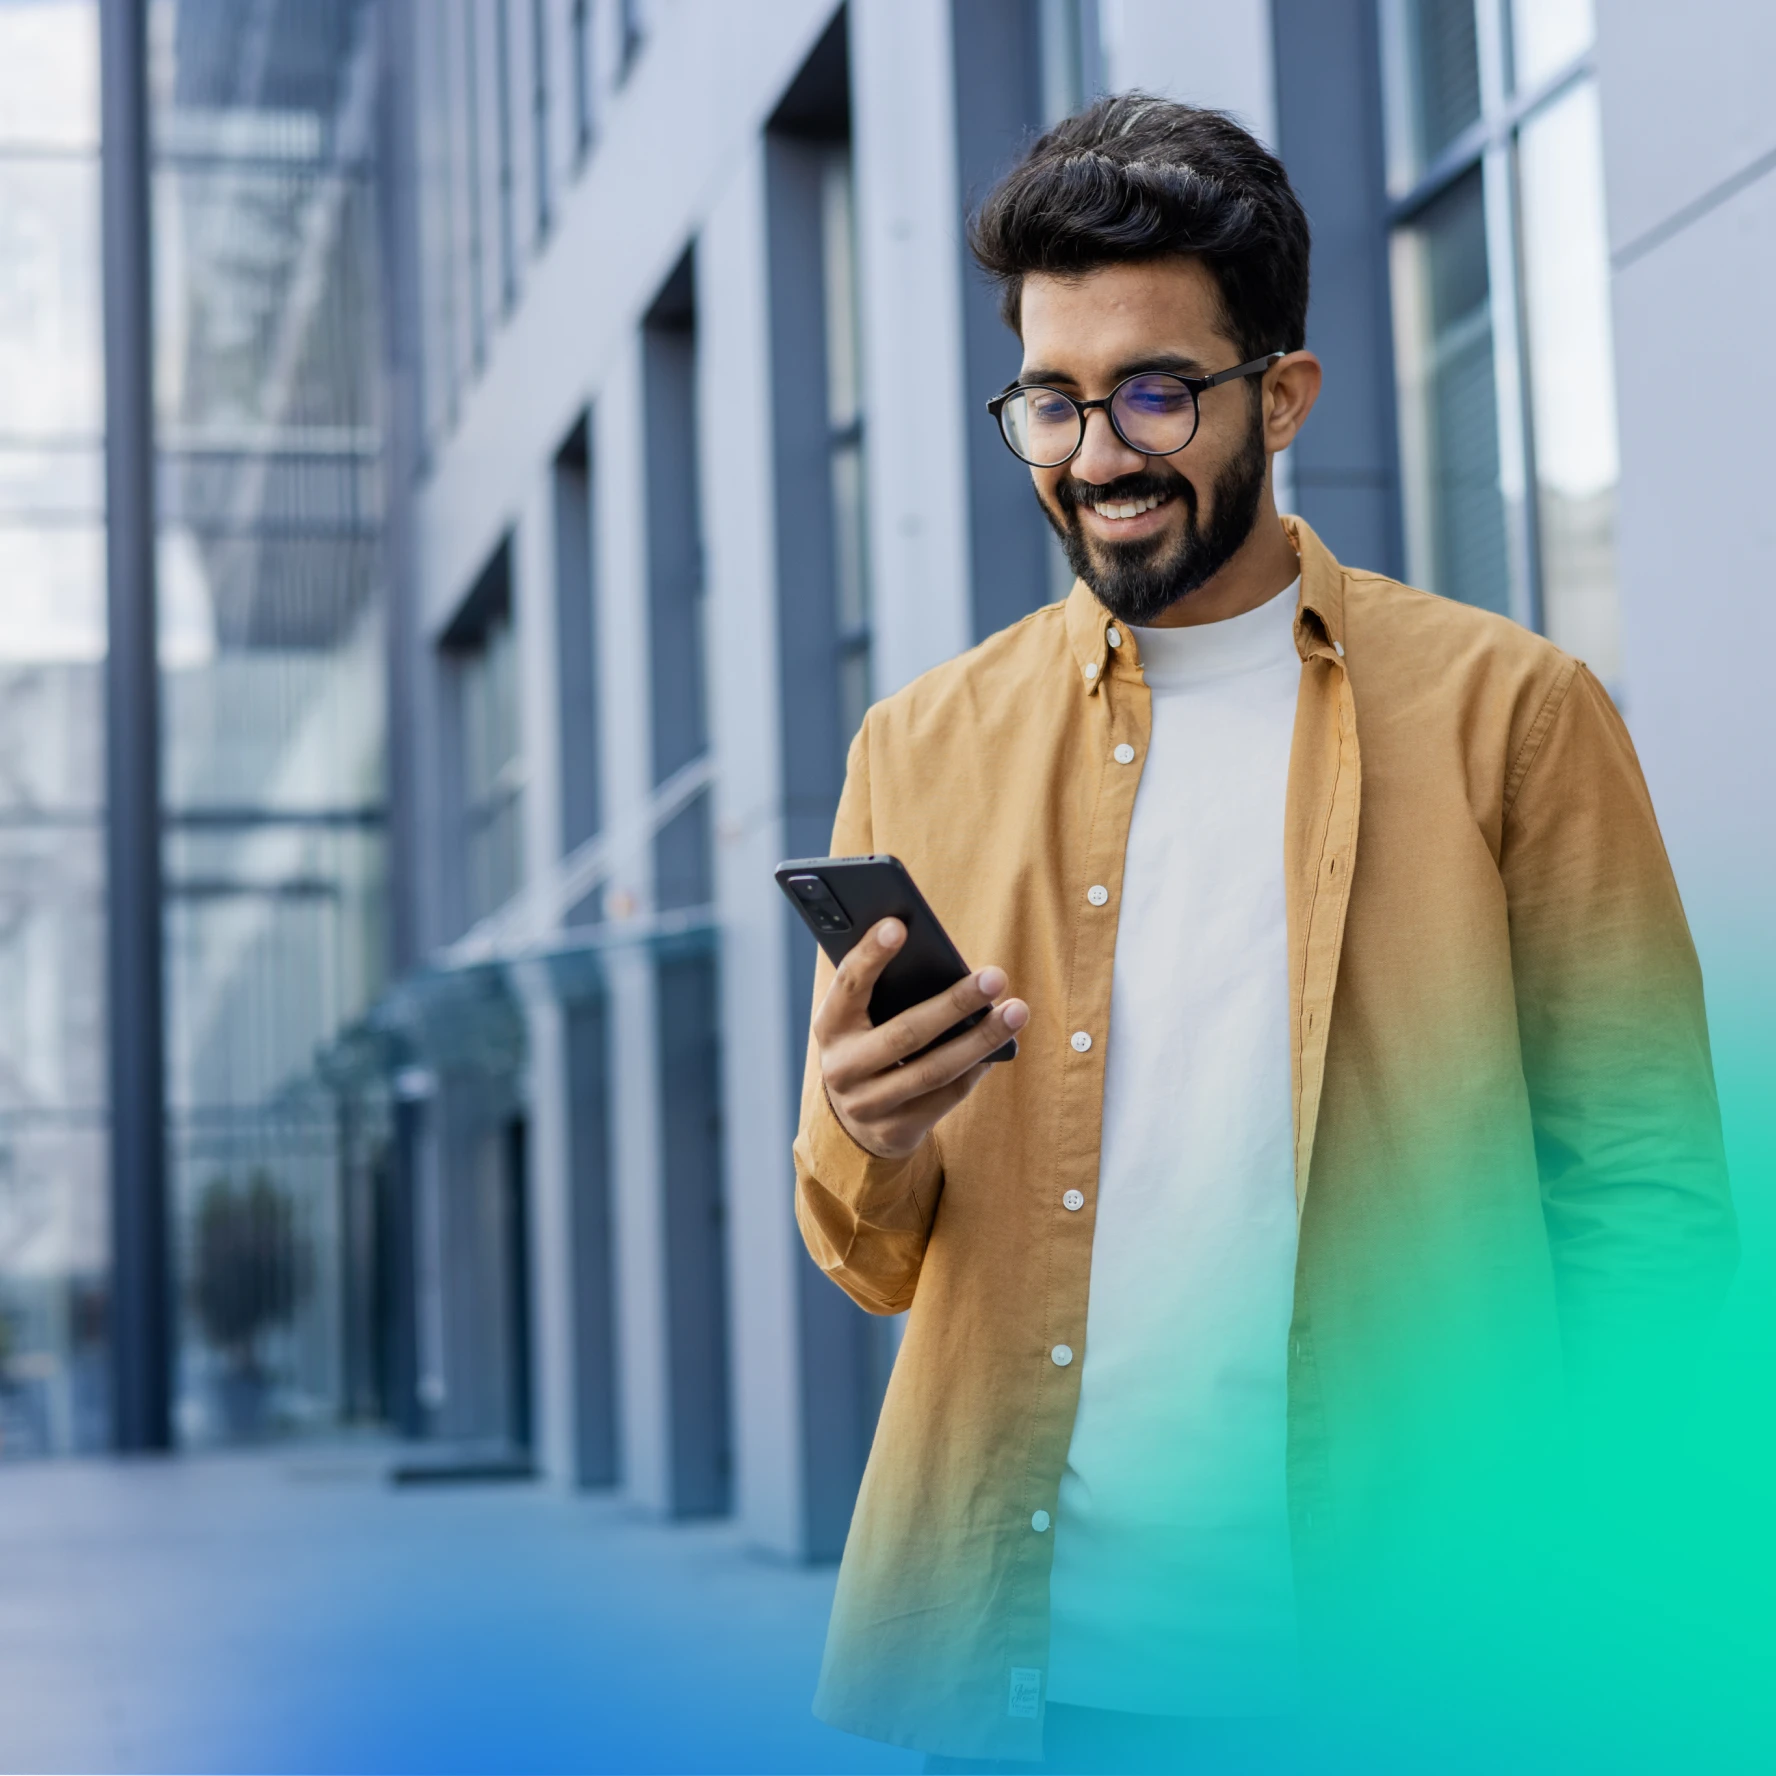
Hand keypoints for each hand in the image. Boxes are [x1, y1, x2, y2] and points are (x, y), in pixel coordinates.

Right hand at [813, 918, 1028, 1160]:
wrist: (850, 1123)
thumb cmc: (868, 1047)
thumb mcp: (860, 1020)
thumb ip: (885, 993)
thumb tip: (949, 965)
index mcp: (830, 1027)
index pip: (848, 985)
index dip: (870, 954)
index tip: (898, 924)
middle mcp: (842, 1068)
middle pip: (905, 1033)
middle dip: (954, 1003)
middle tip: (995, 976)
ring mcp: (868, 1105)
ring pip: (934, 1070)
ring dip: (981, 1039)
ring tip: (1017, 1011)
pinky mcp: (896, 1132)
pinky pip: (946, 1096)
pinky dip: (976, 1067)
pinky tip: (1001, 1045)